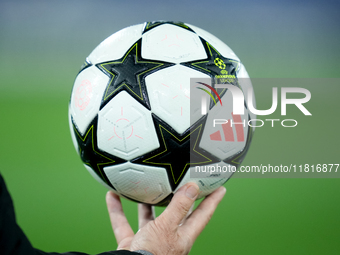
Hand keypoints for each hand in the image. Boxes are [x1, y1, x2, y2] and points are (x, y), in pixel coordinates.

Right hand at [106, 183, 225, 254]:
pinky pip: (123, 223)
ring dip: (145, 203)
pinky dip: (117, 210)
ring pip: (149, 217)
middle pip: (177, 213)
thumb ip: (179, 207)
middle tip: (182, 181)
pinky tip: (112, 196)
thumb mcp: (167, 227)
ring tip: (144, 186)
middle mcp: (169, 236)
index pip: (203, 214)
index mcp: (183, 235)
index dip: (212, 201)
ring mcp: (150, 240)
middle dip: (179, 198)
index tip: (221, 187)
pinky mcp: (132, 243)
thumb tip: (193, 187)